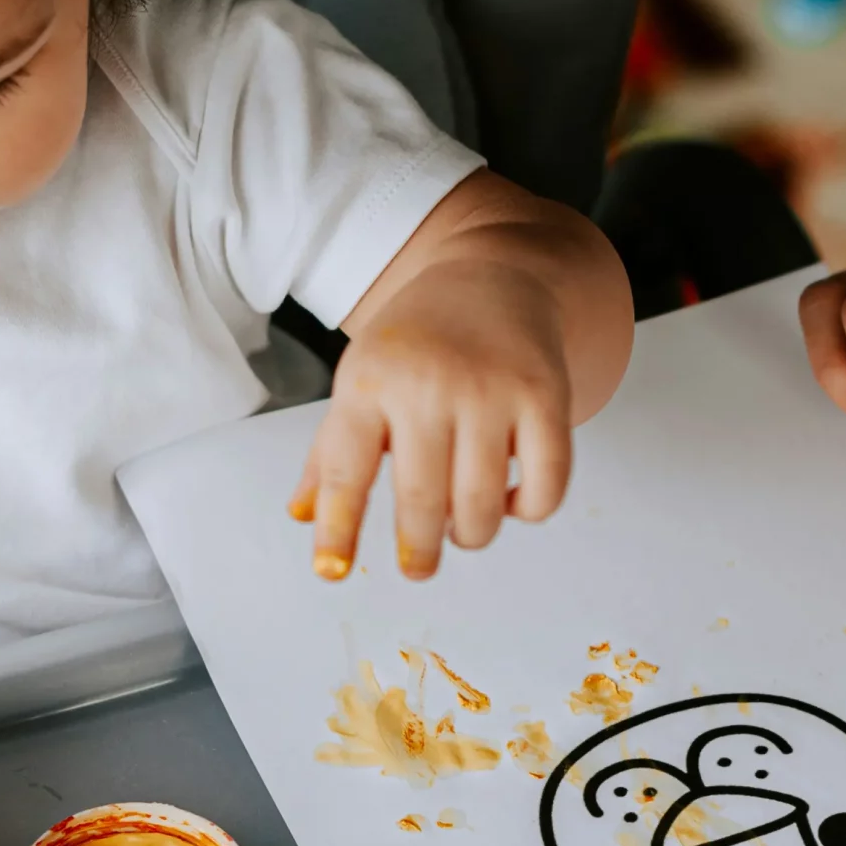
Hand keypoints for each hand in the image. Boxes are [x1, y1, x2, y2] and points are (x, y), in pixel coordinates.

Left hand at [291, 260, 575, 579]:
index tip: (329, 571)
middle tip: (416, 568)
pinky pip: (544, 485)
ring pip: (481, 505)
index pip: (344, 472)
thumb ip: (330, 452)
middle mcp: (427, 386)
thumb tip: (301, 515)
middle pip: (419, 500)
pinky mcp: (544, 396)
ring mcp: (490, 390)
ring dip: (471, 535)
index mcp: (368, 385)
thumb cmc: (416, 341)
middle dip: (418, 551)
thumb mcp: (361, 382)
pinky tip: (511, 501)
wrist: (491, 274)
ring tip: (462, 529)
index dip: (337, 529)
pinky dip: (528, 510)